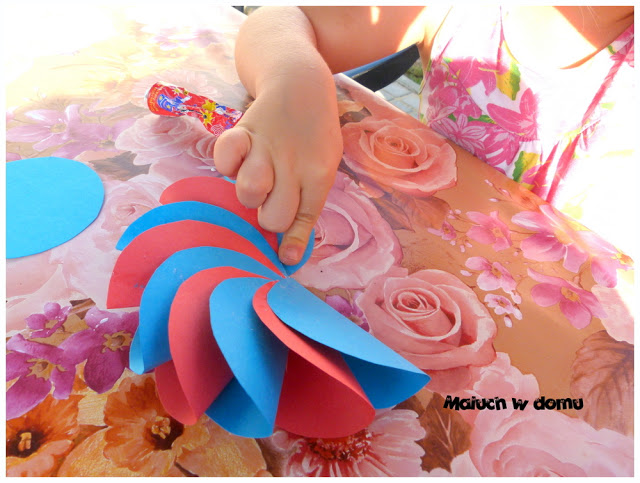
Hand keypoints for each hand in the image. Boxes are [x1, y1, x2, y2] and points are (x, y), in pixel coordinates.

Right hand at [213, 75, 342, 265]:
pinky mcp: (242, 131)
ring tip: (258, 181)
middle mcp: (293, 163)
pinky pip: (225, 157)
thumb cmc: (315, 135)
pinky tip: (239, 159)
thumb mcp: (325, 165)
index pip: (305, 218)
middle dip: (270, 217)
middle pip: (274, 216)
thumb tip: (291, 253)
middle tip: (272, 199)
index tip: (285, 257)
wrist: (302, 83)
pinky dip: (227, 164)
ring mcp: (266, 147)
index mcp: (319, 174)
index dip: (293, 242)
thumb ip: (310, 202)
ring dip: (250, 194)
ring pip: (249, 192)